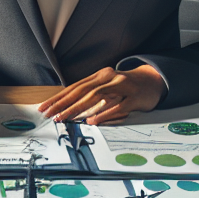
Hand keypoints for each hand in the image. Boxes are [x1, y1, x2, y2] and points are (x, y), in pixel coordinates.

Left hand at [37, 65, 165, 125]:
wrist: (153, 81)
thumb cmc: (126, 87)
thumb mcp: (107, 88)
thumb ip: (91, 94)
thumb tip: (68, 106)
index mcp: (99, 76)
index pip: (74, 87)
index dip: (58, 97)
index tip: (45, 107)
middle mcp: (108, 77)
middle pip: (81, 90)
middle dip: (63, 103)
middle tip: (49, 114)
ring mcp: (121, 85)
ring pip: (95, 96)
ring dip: (77, 108)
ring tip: (64, 118)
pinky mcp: (134, 97)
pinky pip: (117, 106)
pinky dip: (103, 114)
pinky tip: (92, 121)